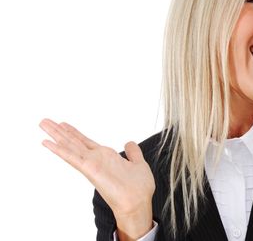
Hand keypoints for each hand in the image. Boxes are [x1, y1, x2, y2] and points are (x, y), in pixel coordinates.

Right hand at [39, 119, 154, 238]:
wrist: (138, 202)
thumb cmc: (139, 188)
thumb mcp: (138, 164)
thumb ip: (133, 153)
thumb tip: (129, 143)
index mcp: (106, 156)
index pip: (85, 142)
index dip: (74, 133)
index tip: (63, 124)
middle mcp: (96, 159)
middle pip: (73, 142)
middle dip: (59, 131)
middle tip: (45, 121)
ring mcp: (91, 164)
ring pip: (70, 146)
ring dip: (56, 135)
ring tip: (43, 124)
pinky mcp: (89, 169)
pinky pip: (72, 157)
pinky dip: (59, 150)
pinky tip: (47, 142)